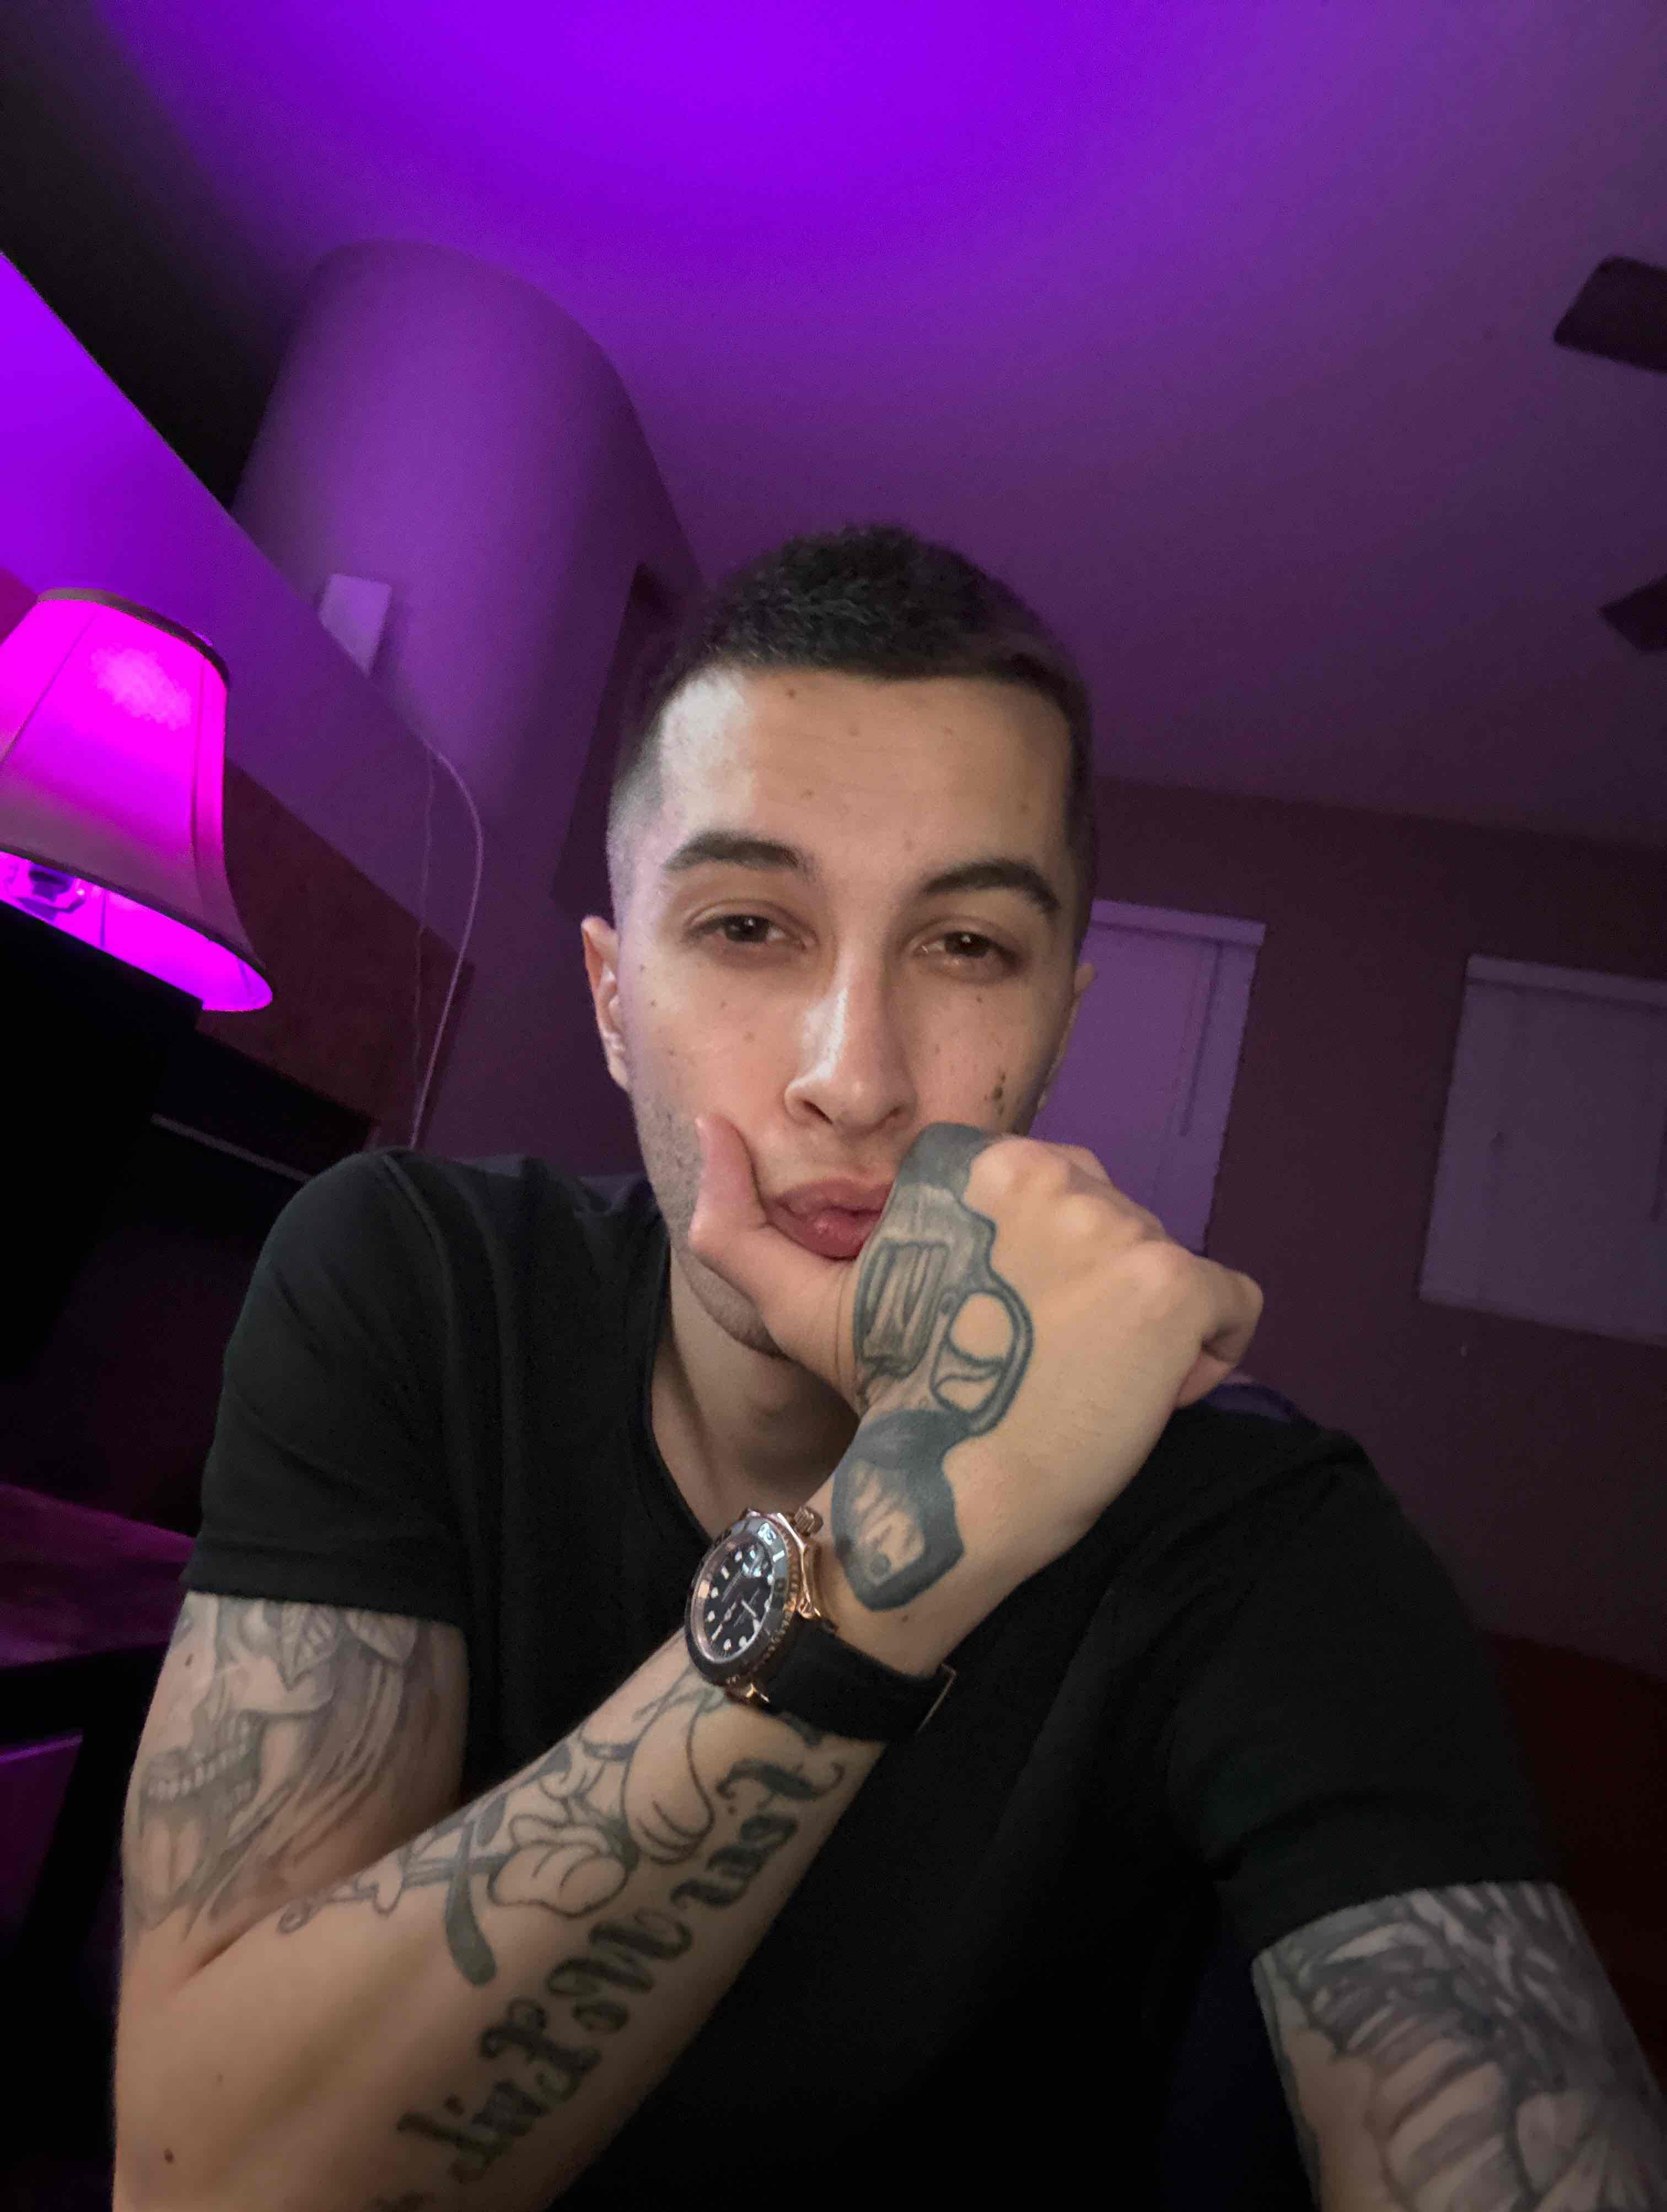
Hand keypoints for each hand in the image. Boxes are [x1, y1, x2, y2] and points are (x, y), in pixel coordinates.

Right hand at [689, 1119, 1264, 1624]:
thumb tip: (708, 1127)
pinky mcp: (1176, 1288)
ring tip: (1081, 1386)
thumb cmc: (888, 1401)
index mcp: (981, 1163)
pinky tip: (1148, 1396)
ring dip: (1141, 1332)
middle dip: (1090, 1293)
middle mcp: (1055, 1173)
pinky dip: (1207, 1356)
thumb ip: (737, 1219)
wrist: (950, 1493)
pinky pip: (1235, 1308)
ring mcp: (1121, 1228)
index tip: (994, 1325)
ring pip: (1169, 1267)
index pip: (1058, 1192)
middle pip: (1117, 1223)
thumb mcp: (803, 1305)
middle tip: (1037, 1365)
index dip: (1034, 1264)